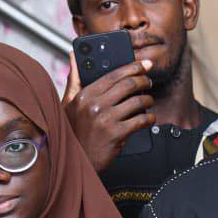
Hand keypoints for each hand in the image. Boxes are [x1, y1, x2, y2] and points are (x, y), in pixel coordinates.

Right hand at [64, 53, 154, 172]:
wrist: (76, 161)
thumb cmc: (73, 131)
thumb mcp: (68, 103)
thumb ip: (74, 79)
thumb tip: (74, 56)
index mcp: (84, 95)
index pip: (113, 74)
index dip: (132, 67)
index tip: (144, 64)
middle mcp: (94, 105)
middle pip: (128, 85)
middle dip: (144, 81)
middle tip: (149, 83)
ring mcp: (106, 120)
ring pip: (137, 102)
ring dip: (148, 100)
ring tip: (148, 101)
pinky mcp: (117, 134)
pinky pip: (141, 121)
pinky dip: (149, 118)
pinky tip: (148, 119)